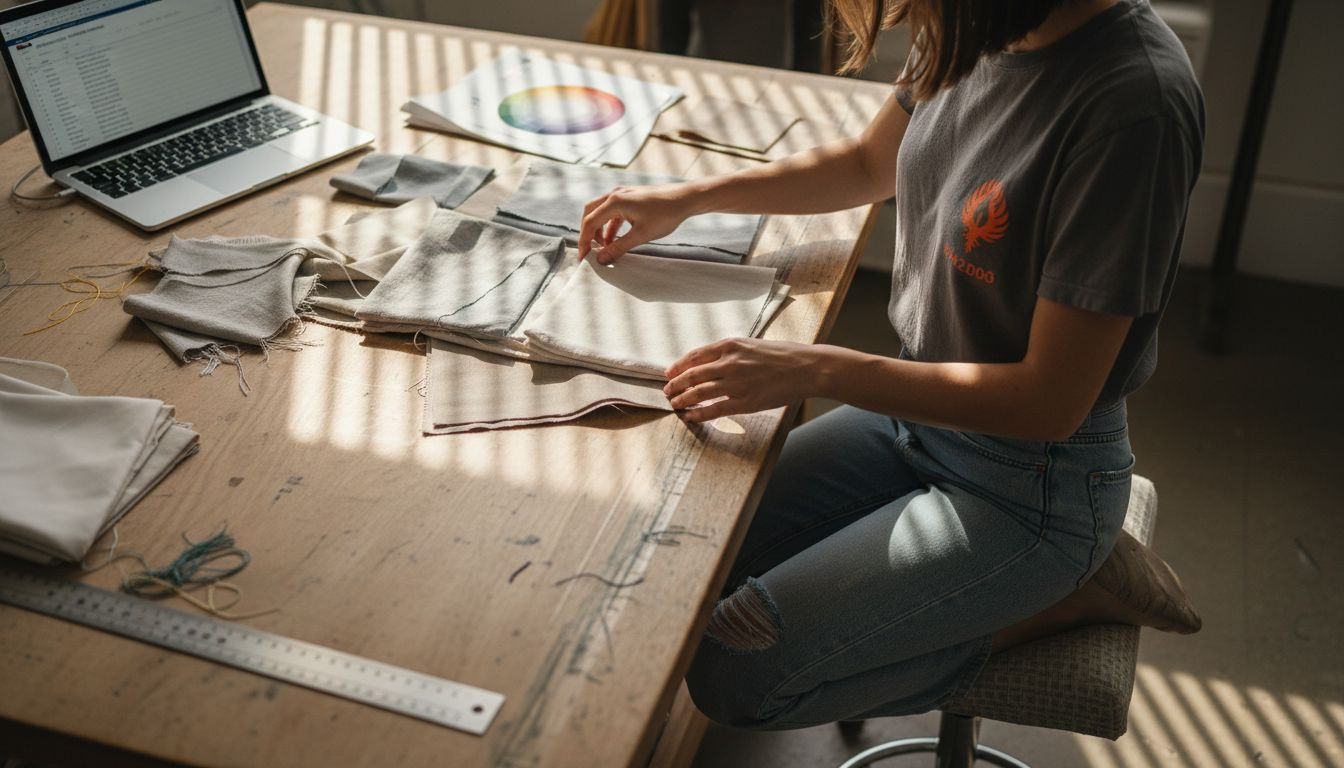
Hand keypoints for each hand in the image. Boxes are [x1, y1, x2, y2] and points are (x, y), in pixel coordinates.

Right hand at [577, 182, 697, 263]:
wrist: (685, 199)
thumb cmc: (665, 214)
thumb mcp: (641, 235)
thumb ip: (619, 248)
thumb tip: (601, 260)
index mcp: (615, 202)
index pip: (590, 222)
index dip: (584, 241)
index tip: (584, 257)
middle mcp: (615, 195)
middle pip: (590, 213)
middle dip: (587, 233)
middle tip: (589, 252)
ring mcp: (622, 195)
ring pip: (601, 212)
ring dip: (599, 230)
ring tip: (604, 248)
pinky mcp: (630, 198)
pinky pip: (612, 212)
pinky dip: (610, 226)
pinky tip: (615, 240)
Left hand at [663, 338, 822, 422]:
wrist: (808, 368)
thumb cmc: (784, 355)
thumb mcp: (753, 344)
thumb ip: (732, 352)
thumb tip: (712, 362)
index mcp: (731, 345)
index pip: (695, 356)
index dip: (678, 366)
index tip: (669, 373)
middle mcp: (730, 363)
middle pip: (692, 375)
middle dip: (675, 384)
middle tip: (667, 391)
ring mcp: (736, 384)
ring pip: (698, 393)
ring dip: (682, 399)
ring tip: (674, 404)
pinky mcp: (745, 402)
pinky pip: (713, 409)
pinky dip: (698, 414)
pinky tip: (690, 416)